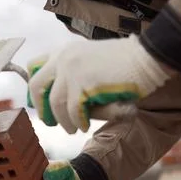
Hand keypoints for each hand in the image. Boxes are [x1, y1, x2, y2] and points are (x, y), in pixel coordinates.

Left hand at [27, 34, 170, 133]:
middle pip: (36, 85)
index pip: (34, 66)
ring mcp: (72, 69)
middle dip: (41, 107)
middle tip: (49, 122)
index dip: (34, 88)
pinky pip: (73, 110)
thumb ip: (73, 74)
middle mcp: (63, 58)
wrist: (146, 58)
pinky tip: (85, 126)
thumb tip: (55, 102)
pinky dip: (78, 121)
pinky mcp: (84, 83)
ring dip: (63, 119)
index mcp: (64, 50)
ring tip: (72, 129)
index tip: (40, 103)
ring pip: (55, 102)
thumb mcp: (91, 60)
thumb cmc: (124, 62)